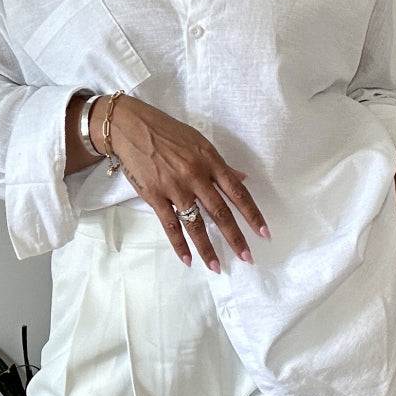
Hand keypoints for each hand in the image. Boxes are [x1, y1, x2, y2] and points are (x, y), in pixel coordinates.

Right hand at [90, 95, 268, 272]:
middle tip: (247, 258)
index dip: (252, 214)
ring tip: (217, 267)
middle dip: (235, 238)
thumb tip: (243, 178)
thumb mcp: (199, 142)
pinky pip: (170, 225)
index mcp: (210, 161)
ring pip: (196, 223)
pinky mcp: (155, 196)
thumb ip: (221, 164)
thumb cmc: (167, 132)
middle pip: (220, 212)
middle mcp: (196, 176)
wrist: (131, 127)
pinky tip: (187, 260)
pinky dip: (179, 244)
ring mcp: (175, 187)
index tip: (264, 233)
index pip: (238, 192)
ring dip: (207, 248)